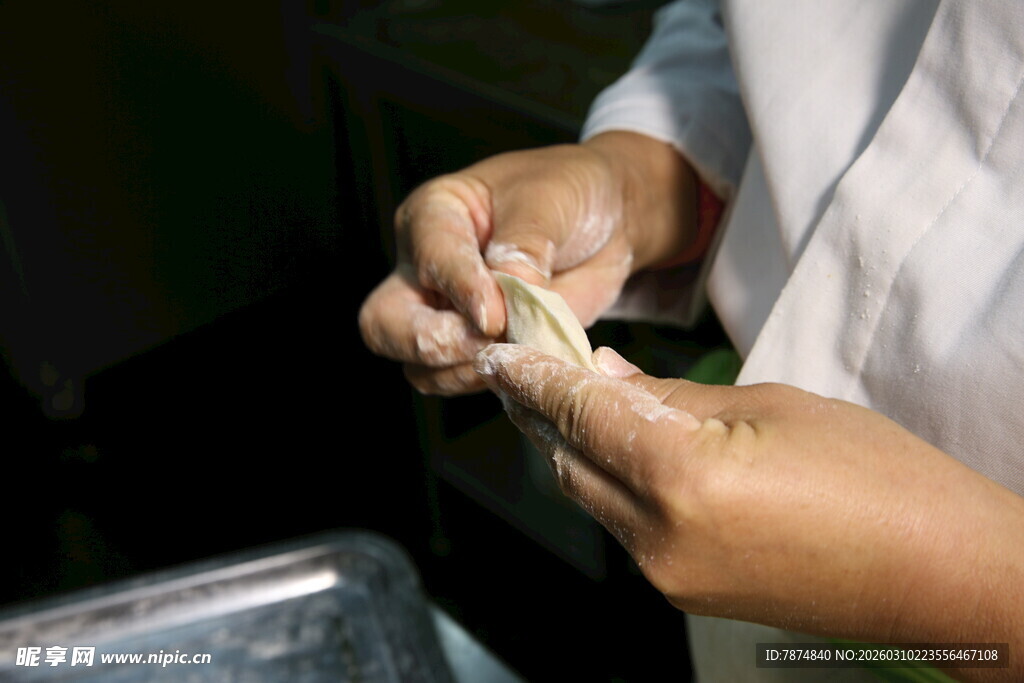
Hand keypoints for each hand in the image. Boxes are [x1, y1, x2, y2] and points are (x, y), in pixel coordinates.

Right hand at [358, 132, 696, 394]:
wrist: (608, 223)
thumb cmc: (568, 194)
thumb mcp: (549, 201)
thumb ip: (524, 248)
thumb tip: (508, 298)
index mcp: (432, 217)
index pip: (427, 259)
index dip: (459, 290)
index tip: (492, 316)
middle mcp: (424, 270)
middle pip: (385, 325)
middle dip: (433, 343)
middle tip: (487, 344)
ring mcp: (445, 316)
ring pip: (419, 366)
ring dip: (466, 371)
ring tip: (520, 351)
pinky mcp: (475, 349)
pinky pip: (462, 383)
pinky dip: (494, 384)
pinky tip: (528, 366)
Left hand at [475, 344, 1023, 680]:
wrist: (935, 575)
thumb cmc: (877, 478)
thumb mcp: (770, 406)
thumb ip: (671, 395)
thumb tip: (605, 374)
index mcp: (682, 477)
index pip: (580, 412)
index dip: (534, 375)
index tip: (502, 349)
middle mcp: (658, 537)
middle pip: (568, 460)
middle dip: (540, 409)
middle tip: (523, 364)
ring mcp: (667, 574)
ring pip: (588, 496)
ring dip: (569, 446)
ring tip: (558, 397)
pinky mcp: (682, 591)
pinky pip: (621, 525)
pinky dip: (606, 480)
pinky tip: (611, 446)